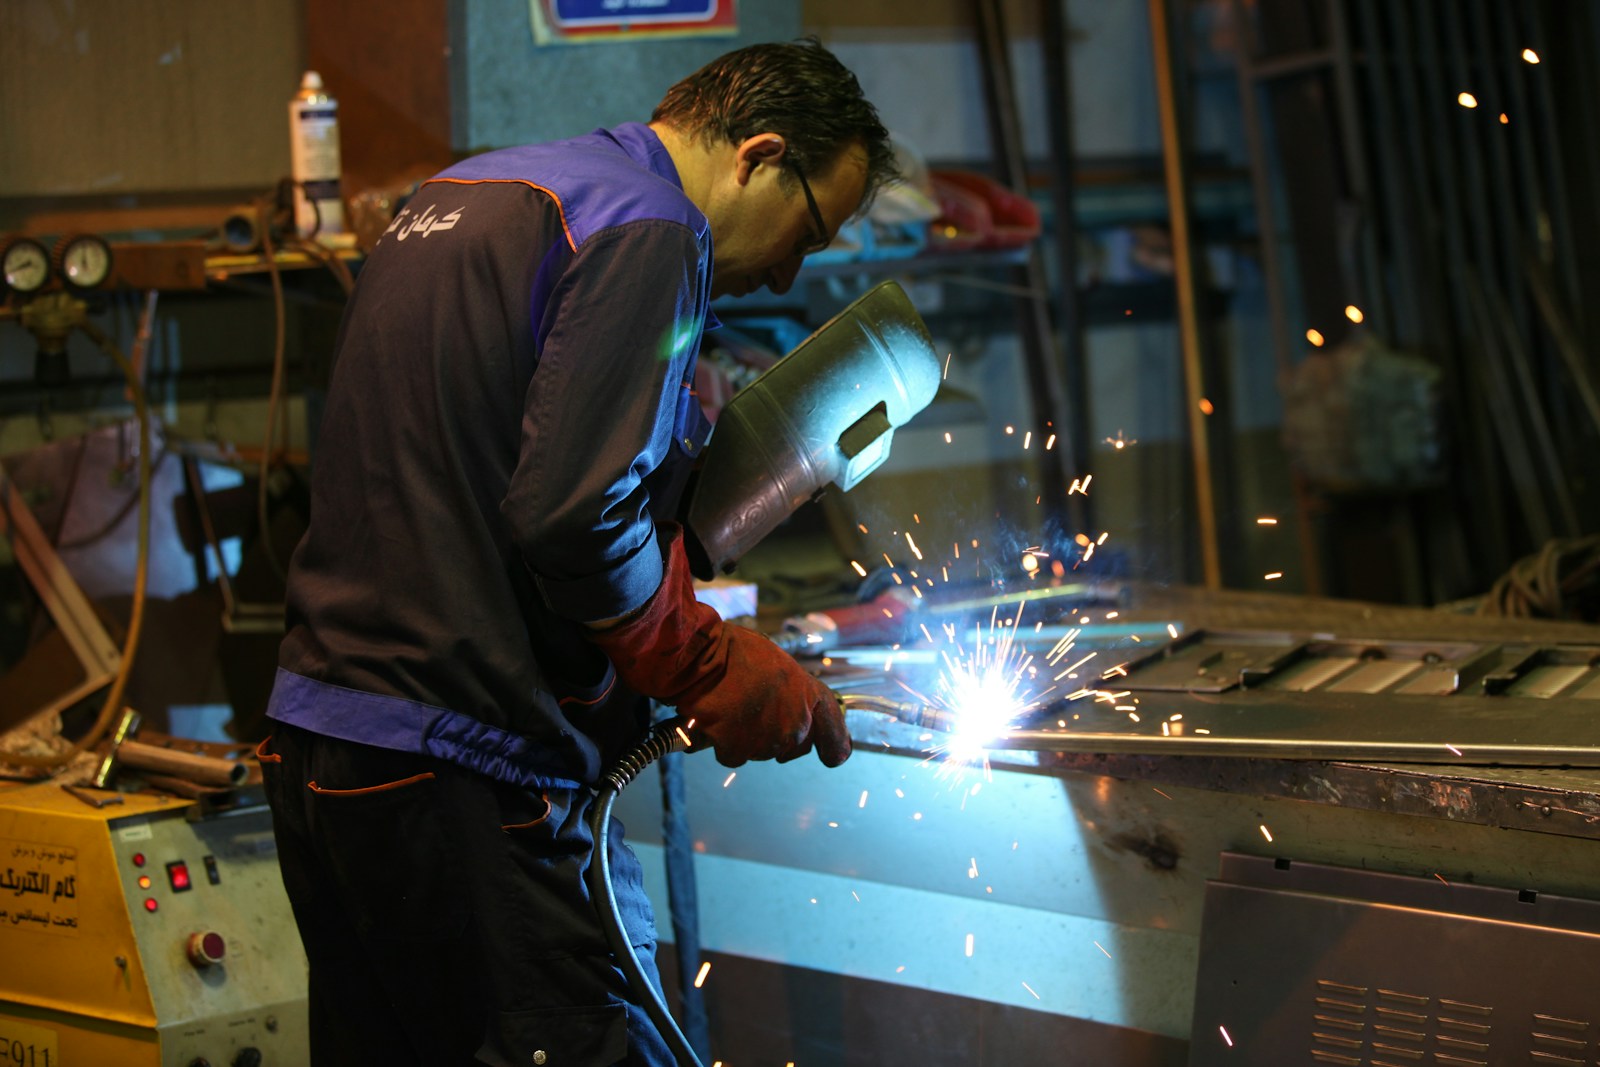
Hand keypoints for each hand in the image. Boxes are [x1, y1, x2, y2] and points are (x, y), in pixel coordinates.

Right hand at [586, 523, 851, 767]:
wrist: (704, 657)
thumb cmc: (737, 651)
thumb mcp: (779, 665)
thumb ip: (792, 693)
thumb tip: (787, 707)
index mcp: (810, 698)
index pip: (833, 732)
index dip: (835, 746)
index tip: (834, 756)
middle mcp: (795, 725)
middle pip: (791, 747)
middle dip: (775, 734)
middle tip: (755, 709)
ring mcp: (767, 741)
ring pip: (761, 751)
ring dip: (747, 736)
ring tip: (733, 706)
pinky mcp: (738, 750)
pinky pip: (733, 754)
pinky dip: (723, 742)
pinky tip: (717, 719)